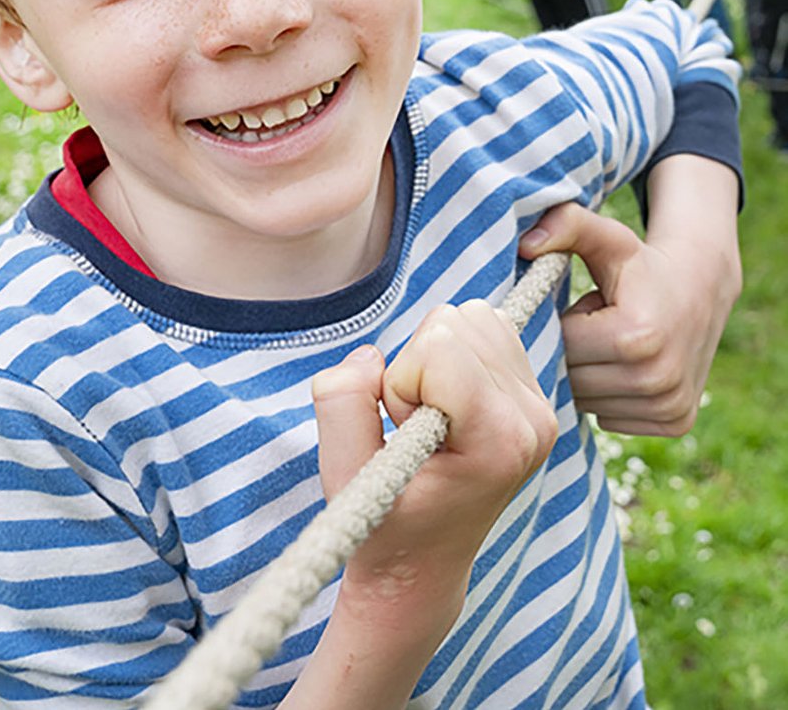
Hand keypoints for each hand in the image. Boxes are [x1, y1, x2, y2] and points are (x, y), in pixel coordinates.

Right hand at [312, 304, 555, 620]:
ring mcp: (539, 407)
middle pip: (456, 322)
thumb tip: (369, 355)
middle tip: (413, 428)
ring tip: (430, 417)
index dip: (399, 383)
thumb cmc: (382, 525)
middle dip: (417, 366)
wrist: (422, 563)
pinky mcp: (533, 395)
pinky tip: (448, 403)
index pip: (440, 346)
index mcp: (498, 441)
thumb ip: (341, 404)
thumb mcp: (343, 474)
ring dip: (435, 356)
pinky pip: (486, 327)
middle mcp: (532, 420)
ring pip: (473, 316)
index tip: (402, 433)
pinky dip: (455, 351)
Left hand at [519, 199, 739, 435]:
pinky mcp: (677, 423)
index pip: (562, 345)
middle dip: (571, 352)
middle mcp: (657, 379)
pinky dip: (608, 396)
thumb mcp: (608, 238)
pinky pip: (609, 418)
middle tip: (593, 327)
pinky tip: (625, 367)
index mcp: (635, 336)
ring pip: (587, 403)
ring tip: (610, 344)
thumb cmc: (643, 264)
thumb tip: (525, 245)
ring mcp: (670, 405)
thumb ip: (566, 226)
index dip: (562, 324)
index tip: (580, 309)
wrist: (702, 290)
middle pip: (571, 379)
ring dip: (588, 375)